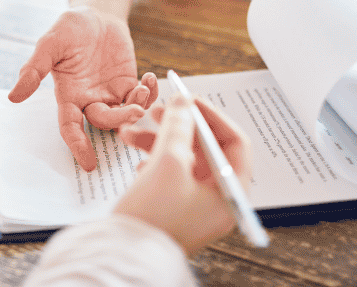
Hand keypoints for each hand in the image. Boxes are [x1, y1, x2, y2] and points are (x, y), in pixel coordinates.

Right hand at [9, 7, 157, 170]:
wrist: (95, 14)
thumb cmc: (69, 28)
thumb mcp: (49, 44)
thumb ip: (34, 69)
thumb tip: (13, 97)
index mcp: (68, 95)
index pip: (71, 127)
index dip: (78, 145)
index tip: (88, 163)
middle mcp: (89, 99)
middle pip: (104, 122)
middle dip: (120, 120)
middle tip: (136, 110)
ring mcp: (110, 93)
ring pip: (125, 115)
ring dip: (137, 107)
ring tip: (142, 88)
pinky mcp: (128, 83)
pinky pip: (141, 98)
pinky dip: (149, 94)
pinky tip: (150, 78)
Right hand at [115, 95, 252, 255]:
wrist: (122, 256)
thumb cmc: (153, 217)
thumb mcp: (168, 162)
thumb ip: (178, 126)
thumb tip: (183, 102)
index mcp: (229, 194)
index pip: (233, 143)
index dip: (211, 117)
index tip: (188, 100)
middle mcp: (217, 200)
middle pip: (205, 149)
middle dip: (179, 126)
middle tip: (157, 111)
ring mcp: (195, 205)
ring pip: (183, 159)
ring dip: (158, 140)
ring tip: (131, 133)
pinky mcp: (174, 208)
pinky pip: (169, 174)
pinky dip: (153, 160)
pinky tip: (137, 162)